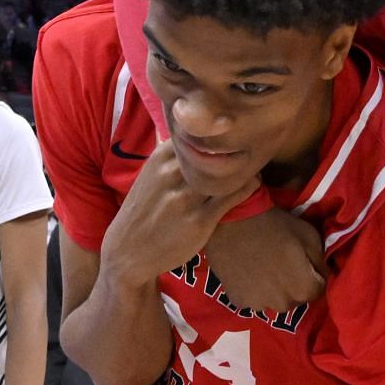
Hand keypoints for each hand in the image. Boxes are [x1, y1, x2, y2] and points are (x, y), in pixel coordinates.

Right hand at [102, 142, 258, 288]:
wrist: (128, 251)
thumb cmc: (144, 211)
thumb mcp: (151, 175)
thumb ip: (172, 156)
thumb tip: (193, 132)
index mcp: (160, 159)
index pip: (198, 134)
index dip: (218, 134)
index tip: (235, 134)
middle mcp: (172, 175)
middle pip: (214, 151)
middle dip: (235, 147)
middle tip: (254, 145)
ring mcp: (186, 199)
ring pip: (226, 173)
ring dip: (244, 167)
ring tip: (256, 164)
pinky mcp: (199, 220)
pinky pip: (232, 196)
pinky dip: (248, 186)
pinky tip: (254, 182)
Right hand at [204, 207, 326, 314]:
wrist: (231, 221)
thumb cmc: (275, 225)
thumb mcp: (309, 235)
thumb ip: (320, 261)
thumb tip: (321, 275)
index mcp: (303, 288)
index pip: (316, 292)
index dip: (312, 277)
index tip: (302, 264)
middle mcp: (282, 304)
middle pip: (295, 299)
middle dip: (293, 286)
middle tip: (282, 265)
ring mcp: (259, 304)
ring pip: (273, 301)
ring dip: (273, 290)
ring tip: (264, 269)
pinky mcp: (239, 301)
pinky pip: (253, 299)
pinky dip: (254, 290)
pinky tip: (249, 272)